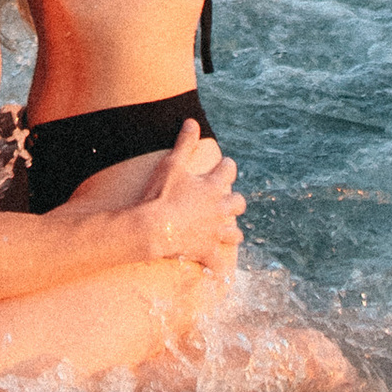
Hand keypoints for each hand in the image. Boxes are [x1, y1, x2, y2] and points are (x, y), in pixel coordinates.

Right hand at [142, 118, 244, 270]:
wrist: (153, 227)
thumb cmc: (161, 194)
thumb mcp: (172, 164)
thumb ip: (184, 143)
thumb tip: (193, 121)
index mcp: (213, 186)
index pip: (229, 171)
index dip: (227, 166)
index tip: (224, 165)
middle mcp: (220, 209)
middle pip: (238, 203)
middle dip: (234, 200)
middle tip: (226, 200)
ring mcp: (215, 232)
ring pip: (235, 233)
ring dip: (232, 231)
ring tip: (228, 231)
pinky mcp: (207, 251)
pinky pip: (218, 263)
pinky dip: (218, 266)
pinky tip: (219, 270)